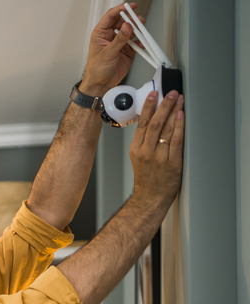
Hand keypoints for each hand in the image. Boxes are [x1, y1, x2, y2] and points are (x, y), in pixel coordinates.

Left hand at [81, 3, 143, 95]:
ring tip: (142, 31)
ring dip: (138, 30)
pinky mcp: (128, 50)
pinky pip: (137, 42)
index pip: (111, 16)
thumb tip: (127, 26)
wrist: (101, 85)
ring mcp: (120, 42)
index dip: (121, 9)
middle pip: (123, 21)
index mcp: (101, 34)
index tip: (130, 6)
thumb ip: (119, 39)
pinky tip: (143, 43)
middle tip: (139, 21)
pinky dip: (141, 42)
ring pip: (131, 31)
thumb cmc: (96, 70)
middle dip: (132, 20)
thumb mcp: (107, 53)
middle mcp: (111, 36)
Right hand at [130, 90, 184, 205]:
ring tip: (179, 99)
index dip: (148, 107)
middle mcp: (146, 152)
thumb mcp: (138, 157)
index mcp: (136, 149)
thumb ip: (144, 140)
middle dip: (164, 105)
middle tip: (171, 93)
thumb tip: (154, 120)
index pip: (142, 123)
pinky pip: (175, 141)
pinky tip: (181, 116)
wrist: (150, 197)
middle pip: (154, 123)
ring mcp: (159, 157)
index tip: (153, 94)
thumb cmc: (146, 178)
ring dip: (173, 111)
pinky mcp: (172, 163)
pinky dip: (178, 127)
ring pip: (165, 129)